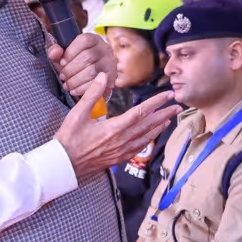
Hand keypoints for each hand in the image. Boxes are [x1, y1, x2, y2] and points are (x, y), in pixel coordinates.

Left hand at [48, 33, 116, 97]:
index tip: (62, 63)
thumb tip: (54, 53)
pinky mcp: (112, 76)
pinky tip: (75, 91)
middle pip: (88, 57)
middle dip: (71, 69)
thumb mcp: (65, 54)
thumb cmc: (77, 62)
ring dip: (76, 80)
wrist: (94, 75)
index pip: (84, 41)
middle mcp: (104, 49)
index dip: (71, 52)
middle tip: (62, 77)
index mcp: (93, 40)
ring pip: (92, 71)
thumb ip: (56, 51)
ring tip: (67, 85)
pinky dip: (83, 88)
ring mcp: (110, 62)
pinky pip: (98, 83)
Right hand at [56, 74, 180, 182]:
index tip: (168, 94)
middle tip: (178, 106)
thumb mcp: (78, 114)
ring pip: (147, 137)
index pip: (141, 112)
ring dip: (159, 127)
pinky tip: (152, 136)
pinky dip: (149, 139)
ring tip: (169, 119)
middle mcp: (122, 140)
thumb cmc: (69, 139)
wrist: (63, 165)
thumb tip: (103, 76)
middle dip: (165, 114)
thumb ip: (92, 94)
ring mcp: (122, 151)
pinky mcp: (119, 158)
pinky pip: (139, 147)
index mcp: (114, 128)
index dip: (156, 102)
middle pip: (149, 125)